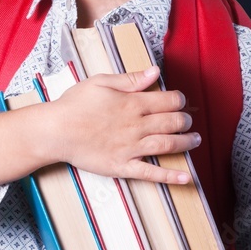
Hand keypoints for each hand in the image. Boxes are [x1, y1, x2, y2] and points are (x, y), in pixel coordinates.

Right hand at [49, 66, 196, 184]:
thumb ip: (130, 79)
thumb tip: (155, 72)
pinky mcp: (123, 165)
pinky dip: (171, 176)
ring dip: (186, 142)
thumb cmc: (73, 104)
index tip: (180, 101)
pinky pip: (151, 173)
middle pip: (172, 122)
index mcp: (132, 104)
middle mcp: (136, 126)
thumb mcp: (100, 82)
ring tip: (195, 140)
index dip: (179, 100)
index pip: (168, 101)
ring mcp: (131, 147)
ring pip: (168, 145)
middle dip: (185, 120)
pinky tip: (186, 178)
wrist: (55, 131)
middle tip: (187, 120)